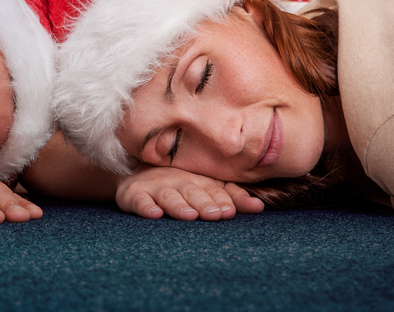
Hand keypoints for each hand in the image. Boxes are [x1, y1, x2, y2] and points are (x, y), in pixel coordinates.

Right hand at [115, 166, 263, 220]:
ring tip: (189, 216)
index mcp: (197, 179)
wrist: (136, 177)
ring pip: (168, 195)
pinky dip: (146, 206)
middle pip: (192, 191)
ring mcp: (154, 186)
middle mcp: (177, 179)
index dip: (221, 199)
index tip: (229, 212)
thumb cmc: (179, 185)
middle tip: (214, 215)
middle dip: (203, 202)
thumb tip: (260, 207)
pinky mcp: (133, 193)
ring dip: (178, 205)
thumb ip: (232, 197)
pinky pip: (139, 200)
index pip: (212, 189)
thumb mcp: (206, 188)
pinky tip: (154, 213)